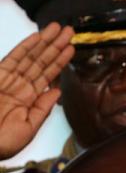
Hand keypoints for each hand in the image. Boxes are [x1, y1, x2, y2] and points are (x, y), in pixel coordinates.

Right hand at [0, 22, 74, 159]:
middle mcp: (21, 86)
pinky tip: (38, 36)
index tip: (72, 48)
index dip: (60, 61)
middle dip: (56, 46)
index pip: (48, 76)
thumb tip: (57, 91)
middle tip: (70, 31)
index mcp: (29, 99)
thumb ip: (43, 108)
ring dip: (46, 42)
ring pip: (31, 56)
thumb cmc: (1, 143)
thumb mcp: (28, 128)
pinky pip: (13, 58)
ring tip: (59, 28)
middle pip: (42, 62)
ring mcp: (9, 79)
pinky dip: (26, 46)